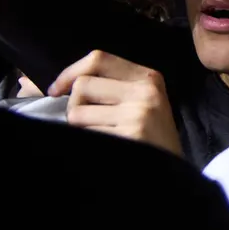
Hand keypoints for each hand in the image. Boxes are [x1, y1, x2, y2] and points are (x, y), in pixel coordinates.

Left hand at [49, 50, 182, 156]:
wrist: (171, 170)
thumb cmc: (150, 136)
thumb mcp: (144, 101)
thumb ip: (114, 86)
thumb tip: (61, 83)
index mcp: (149, 78)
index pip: (98, 59)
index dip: (70, 72)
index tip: (56, 89)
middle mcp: (145, 92)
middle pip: (83, 85)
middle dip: (73, 105)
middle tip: (85, 121)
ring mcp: (138, 114)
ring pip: (77, 113)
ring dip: (79, 128)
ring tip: (100, 135)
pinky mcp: (130, 136)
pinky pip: (85, 135)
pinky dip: (87, 143)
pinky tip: (105, 147)